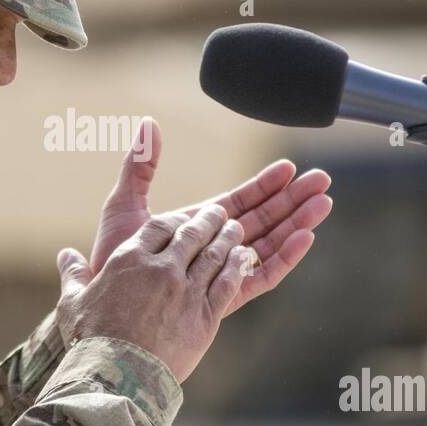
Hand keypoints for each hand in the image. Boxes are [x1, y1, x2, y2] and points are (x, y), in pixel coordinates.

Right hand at [56, 207, 248, 382]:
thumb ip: (73, 275)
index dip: (174, 219)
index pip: (158, 226)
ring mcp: (186, 291)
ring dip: (227, 238)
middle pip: (191, 234)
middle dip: (207, 220)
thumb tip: (65, 255)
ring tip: (236, 228)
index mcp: (129, 260)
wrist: (117, 376)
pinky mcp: (205, 316)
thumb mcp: (73, 302)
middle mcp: (162, 269)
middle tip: (218, 213)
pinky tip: (244, 258)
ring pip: (214, 255)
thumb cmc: (91, 340)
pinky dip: (237, 266)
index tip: (183, 217)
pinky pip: (227, 283)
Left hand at [89, 117, 331, 316]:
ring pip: (269, 245)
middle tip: (322, 180)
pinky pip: (261, 276)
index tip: (288, 167)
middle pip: (263, 220)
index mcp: (196, 227)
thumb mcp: (125, 204)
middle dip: (292, 200)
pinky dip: (284, 258)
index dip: (265, 184)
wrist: (104, 301)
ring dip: (296, 224)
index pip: (239, 202)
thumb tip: (149, 124)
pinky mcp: (225, 297)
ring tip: (323, 204)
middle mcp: (213, 248)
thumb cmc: (110, 257)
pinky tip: (304, 238)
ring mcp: (221, 272)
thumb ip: (141, 166)